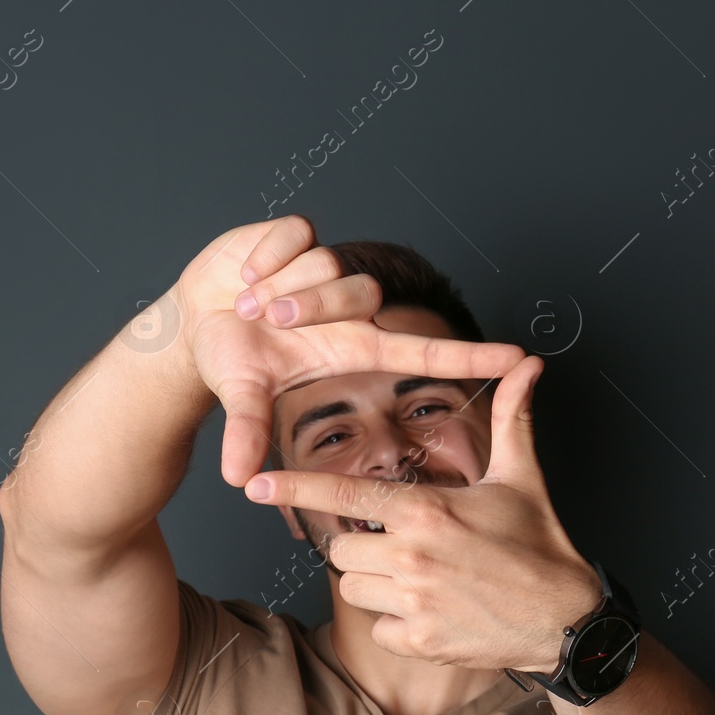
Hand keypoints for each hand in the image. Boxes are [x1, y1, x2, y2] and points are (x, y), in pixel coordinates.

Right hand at [168, 215, 527, 486]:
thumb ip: (249, 431)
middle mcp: (350, 307)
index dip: (471, 356)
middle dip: (308, 305)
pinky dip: (265, 257)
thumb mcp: (244, 395)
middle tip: (269, 319)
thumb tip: (238, 478)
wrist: (194, 319)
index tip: (519, 359)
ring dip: (281, 284)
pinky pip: (296, 236)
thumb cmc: (232, 358)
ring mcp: (327, 268)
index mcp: (353, 346)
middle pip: (359, 294)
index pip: (425, 351)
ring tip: (250, 302)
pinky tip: (247, 273)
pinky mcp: (301, 235)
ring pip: (327, 264)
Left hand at [241, 354, 603, 672]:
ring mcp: (413, 602)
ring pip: (353, 588)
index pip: (345, 493)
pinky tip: (434, 613)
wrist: (565, 619)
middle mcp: (412, 555)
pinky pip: (377, 628)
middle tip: (407, 548)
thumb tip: (529, 365)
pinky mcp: (419, 642)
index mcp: (427, 510)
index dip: (294, 487)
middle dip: (363, 546)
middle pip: (341, 547)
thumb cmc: (541, 546)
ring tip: (423, 580)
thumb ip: (513, 419)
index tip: (253, 483)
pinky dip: (398, 625)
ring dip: (377, 585)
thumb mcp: (523, 478)